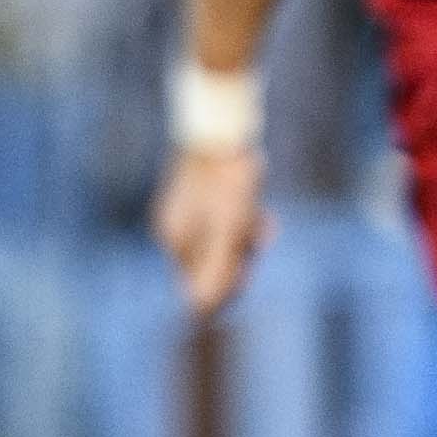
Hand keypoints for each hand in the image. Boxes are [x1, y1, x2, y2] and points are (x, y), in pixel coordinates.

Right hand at [152, 139, 271, 314]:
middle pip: (212, 265)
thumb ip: (217, 269)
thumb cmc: (228, 181)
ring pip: (221, 243)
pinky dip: (241, 220)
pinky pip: (221, 222)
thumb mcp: (229, 230)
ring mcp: (184, 212)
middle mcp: (173, 229)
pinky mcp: (198, 195)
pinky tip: (257, 209)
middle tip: (260, 232)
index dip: (230, 284)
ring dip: (246, 238)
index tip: (250, 265)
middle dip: (241, 257)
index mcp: (174, 240)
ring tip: (263, 219)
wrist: (224, 125)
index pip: (199, 286)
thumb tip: (202, 311)